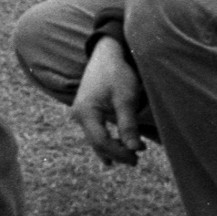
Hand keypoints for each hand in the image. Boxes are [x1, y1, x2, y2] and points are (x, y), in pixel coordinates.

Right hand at [71, 36, 146, 166]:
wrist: (108, 55)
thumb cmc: (117, 74)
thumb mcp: (126, 99)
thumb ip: (128, 125)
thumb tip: (133, 149)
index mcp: (85, 112)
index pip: (101, 142)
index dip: (120, 153)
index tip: (138, 156)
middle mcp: (78, 115)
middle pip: (96, 143)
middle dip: (116, 153)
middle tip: (137, 160)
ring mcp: (80, 113)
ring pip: (95, 139)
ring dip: (111, 149)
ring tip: (129, 159)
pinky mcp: (86, 111)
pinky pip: (94, 132)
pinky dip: (106, 142)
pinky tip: (112, 154)